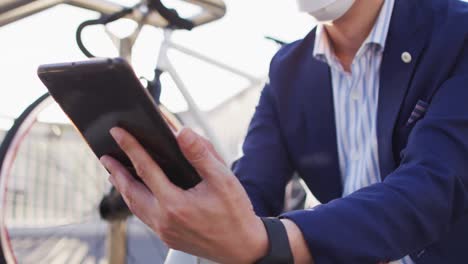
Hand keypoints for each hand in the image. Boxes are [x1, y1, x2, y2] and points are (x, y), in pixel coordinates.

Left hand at [100, 127, 267, 262]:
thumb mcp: (223, 179)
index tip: (118, 132)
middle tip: (105, 155)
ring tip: (114, 174)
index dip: (131, 147)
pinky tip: (137, 194)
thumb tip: (181, 132)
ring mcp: (164, 231)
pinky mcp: (168, 237)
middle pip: (131, 191)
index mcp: (175, 203)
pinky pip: (145, 216)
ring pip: (135, 207)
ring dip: (123, 188)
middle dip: (116, 172)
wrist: (243, 248)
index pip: (146, 169)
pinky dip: (135, 201)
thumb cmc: (235, 213)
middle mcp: (164, 219)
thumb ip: (200, 154)